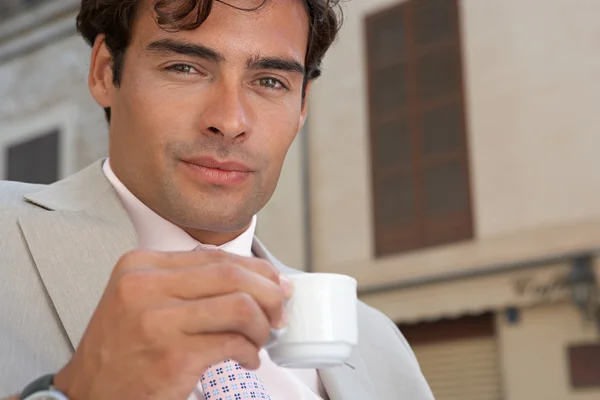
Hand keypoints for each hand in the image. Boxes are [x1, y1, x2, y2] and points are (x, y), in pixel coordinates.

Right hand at [53, 249, 291, 399]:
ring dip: (261, 325)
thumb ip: (189, 282)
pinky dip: (250, 352)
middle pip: (232, 274)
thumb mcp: (142, 299)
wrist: (87, 394)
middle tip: (280, 311)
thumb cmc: (121, 348)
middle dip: (269, 293)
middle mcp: (146, 287)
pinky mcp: (173, 357)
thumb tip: (252, 277)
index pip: (216, 256)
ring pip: (240, 306)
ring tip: (259, 339)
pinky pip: (233, 344)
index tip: (276, 283)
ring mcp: (158, 322)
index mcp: (141, 265)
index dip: (256, 270)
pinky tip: (246, 359)